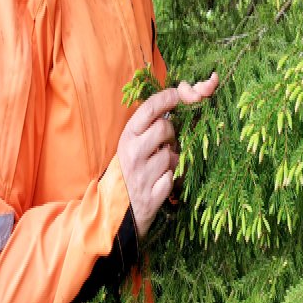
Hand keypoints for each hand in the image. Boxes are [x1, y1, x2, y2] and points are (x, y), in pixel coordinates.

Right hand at [117, 72, 219, 238]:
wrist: (119, 210)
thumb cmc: (129, 170)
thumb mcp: (132, 145)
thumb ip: (149, 126)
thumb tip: (183, 94)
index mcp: (127, 137)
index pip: (149, 109)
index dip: (169, 97)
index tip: (183, 92)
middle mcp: (132, 153)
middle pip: (165, 127)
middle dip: (171, 133)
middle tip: (165, 142)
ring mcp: (142, 175)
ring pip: (172, 154)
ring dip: (171, 159)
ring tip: (158, 166)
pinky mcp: (153, 195)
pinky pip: (172, 177)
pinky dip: (170, 178)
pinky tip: (159, 182)